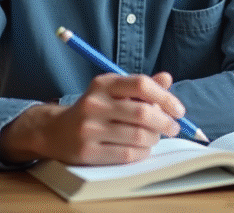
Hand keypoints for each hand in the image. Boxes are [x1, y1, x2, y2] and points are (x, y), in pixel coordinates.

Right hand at [0, 71, 184, 164]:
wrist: (55, 131)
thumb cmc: (94, 109)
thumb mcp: (113, 90)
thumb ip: (141, 86)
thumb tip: (167, 79)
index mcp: (104, 83)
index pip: (141, 84)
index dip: (165, 97)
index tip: (179, 110)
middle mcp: (94, 103)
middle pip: (142, 113)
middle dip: (165, 122)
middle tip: (173, 128)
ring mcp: (89, 129)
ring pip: (138, 136)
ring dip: (154, 139)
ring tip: (154, 137)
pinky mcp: (87, 152)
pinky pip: (127, 154)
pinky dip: (142, 152)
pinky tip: (141, 149)